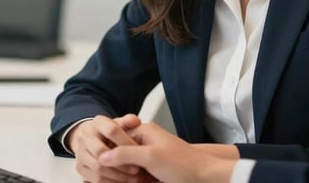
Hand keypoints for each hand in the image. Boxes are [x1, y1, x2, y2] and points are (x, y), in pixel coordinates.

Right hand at [67, 114, 144, 181]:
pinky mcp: (80, 168)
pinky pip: (96, 179)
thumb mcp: (121, 124)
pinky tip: (124, 181)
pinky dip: (112, 182)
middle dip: (121, 162)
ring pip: (99, 168)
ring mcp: (80, 153)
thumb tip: (135, 121)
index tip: (138, 150)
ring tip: (134, 178)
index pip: (111, 131)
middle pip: (101, 152)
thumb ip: (129, 122)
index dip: (126, 142)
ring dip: (118, 175)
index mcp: (97, 123)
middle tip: (137, 168)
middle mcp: (85, 136)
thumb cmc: (112, 134)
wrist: (93, 141)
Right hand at [99, 122, 236, 182]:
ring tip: (133, 181)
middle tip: (125, 176)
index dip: (109, 151)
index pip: (115, 136)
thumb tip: (103, 156)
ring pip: (127, 165)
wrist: (206, 177)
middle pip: (120, 152)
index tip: (105, 164)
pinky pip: (135, 174)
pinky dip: (132, 180)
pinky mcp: (152, 169)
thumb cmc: (183, 164)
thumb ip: (125, 153)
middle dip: (118, 165)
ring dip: (125, 175)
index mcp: (144, 131)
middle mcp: (145, 141)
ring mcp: (149, 156)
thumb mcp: (150, 157)